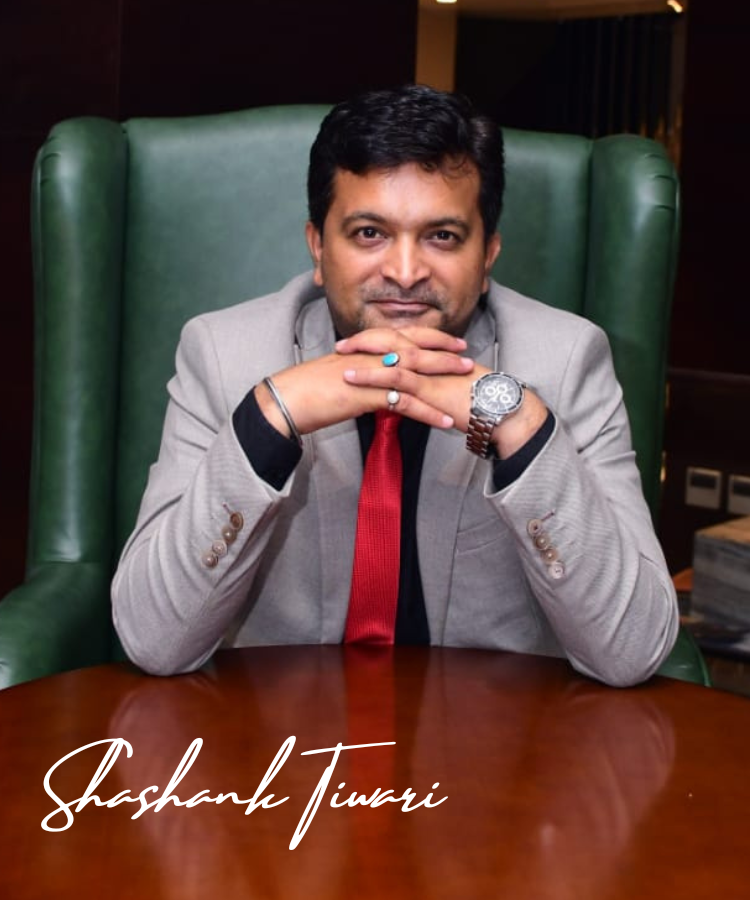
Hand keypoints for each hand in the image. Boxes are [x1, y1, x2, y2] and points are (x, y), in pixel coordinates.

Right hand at [256, 326, 472, 436]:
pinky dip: (429, 413)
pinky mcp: (369, 395)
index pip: (402, 336)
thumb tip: (374, 386)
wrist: (287, 399)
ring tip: (467, 384)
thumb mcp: (339, 377)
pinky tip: (446, 422)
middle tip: (468, 355)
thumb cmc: (307, 391)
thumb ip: (361, 376)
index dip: (429, 337)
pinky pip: (406, 404)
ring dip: (444, 378)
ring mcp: (371, 373)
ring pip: (416, 372)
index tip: (450, 340)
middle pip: (416, 348)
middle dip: (444, 351)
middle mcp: (370, 355)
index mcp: (364, 348)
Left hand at [340, 327, 547, 458]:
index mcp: (435, 355)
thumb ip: (435, 382)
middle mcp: (431, 360)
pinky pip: (400, 387)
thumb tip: (421, 387)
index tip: (357, 340)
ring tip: (342, 365)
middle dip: (365, 343)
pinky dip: (377, 384)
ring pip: (392, 362)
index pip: (403, 339)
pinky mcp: (431, 394)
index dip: (378, 338)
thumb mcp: (453, 386)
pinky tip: (360, 388)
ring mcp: (430, 376)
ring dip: (365, 363)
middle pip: (393, 344)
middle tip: (341, 345)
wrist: (502, 409)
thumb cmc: (480, 401)